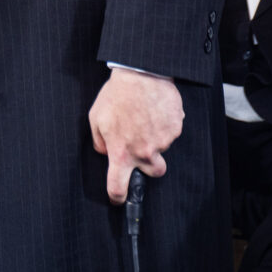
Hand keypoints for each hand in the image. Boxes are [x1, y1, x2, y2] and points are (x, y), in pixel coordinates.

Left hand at [88, 68, 182, 202]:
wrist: (141, 74)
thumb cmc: (116, 95)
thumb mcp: (96, 118)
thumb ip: (99, 142)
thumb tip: (106, 153)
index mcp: (122, 152)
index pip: (118, 187)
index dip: (118, 197)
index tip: (119, 198)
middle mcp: (145, 152)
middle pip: (154, 173)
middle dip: (150, 165)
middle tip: (142, 146)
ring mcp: (163, 141)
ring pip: (162, 148)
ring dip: (155, 137)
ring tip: (145, 116)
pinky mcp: (176, 128)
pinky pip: (171, 132)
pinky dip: (164, 124)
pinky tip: (155, 110)